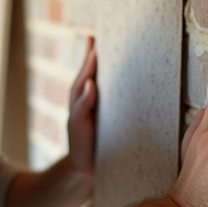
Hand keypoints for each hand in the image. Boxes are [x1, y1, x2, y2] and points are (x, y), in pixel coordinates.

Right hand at [67, 36, 97, 176]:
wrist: (85, 170)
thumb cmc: (100, 143)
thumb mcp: (108, 121)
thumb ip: (111, 104)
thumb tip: (131, 85)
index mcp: (88, 100)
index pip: (90, 74)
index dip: (91, 56)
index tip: (95, 36)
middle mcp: (79, 104)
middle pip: (82, 77)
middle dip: (88, 59)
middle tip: (93, 40)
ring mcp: (76, 116)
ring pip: (79, 90)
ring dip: (86, 72)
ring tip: (93, 56)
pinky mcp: (77, 129)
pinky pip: (80, 111)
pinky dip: (84, 99)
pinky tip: (90, 87)